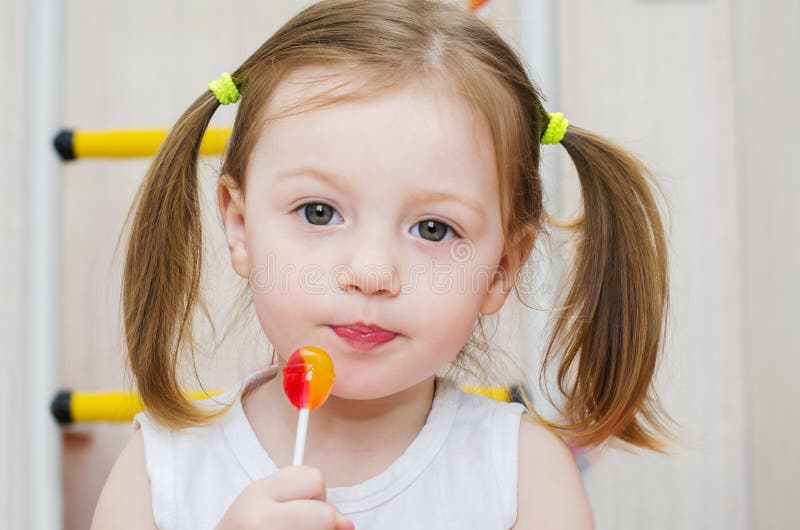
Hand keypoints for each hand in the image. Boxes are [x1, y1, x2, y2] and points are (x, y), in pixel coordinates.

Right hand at [214, 466, 354, 529]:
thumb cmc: (247, 529)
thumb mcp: (264, 504)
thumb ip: (303, 500)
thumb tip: (348, 524)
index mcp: (256, 493)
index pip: (316, 479)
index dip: (317, 496)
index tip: (303, 507)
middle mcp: (258, 519)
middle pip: (325, 515)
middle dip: (322, 522)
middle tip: (299, 527)